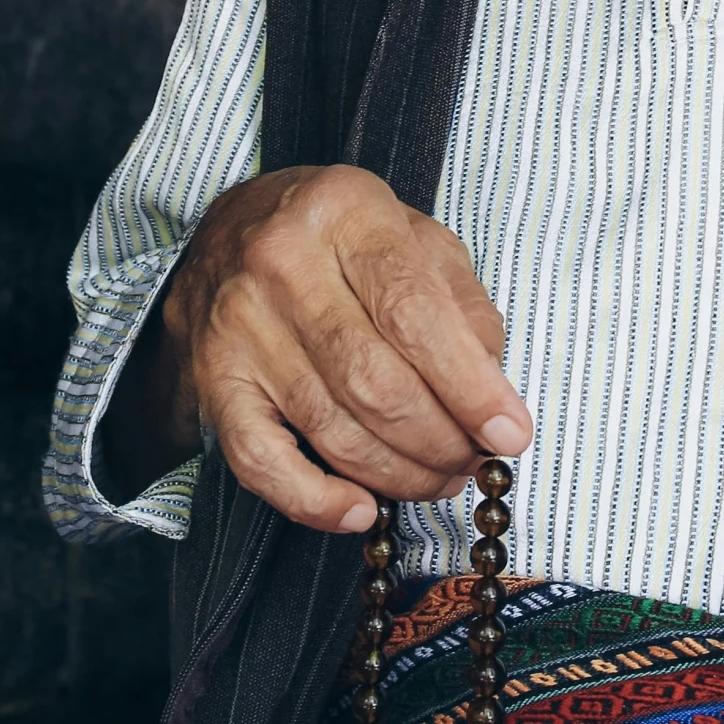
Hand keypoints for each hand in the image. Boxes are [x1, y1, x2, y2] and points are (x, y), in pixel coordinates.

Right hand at [102, 164, 531, 532]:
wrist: (229, 230)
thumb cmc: (340, 235)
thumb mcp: (413, 234)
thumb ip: (461, 302)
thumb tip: (491, 388)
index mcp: (345, 212)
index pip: (414, 313)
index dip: (469, 385)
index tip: (510, 432)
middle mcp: (282, 264)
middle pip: (375, 380)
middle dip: (440, 438)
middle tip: (474, 460)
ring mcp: (240, 327)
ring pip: (331, 427)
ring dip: (398, 473)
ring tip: (439, 479)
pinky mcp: (213, 382)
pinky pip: (261, 462)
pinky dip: (315, 501)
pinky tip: (360, 511)